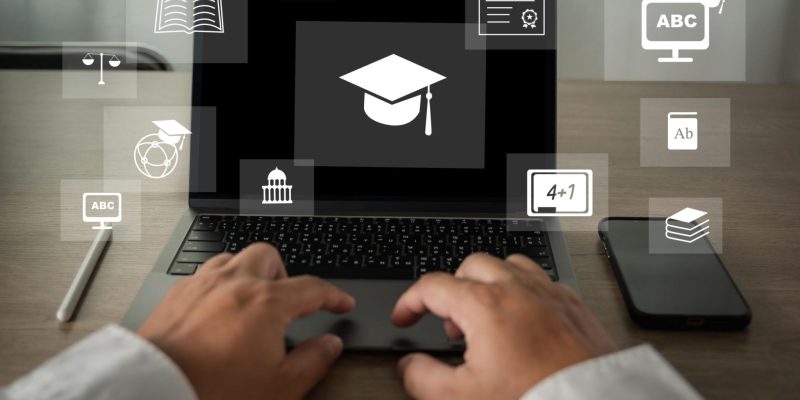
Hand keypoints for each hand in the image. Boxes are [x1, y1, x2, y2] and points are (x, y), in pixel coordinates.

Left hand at [138, 243, 355, 399]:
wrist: (153, 391)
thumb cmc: (212, 391)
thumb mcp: (279, 387)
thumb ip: (312, 361)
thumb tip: (329, 346)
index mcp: (265, 302)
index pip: (312, 288)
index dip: (333, 295)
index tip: (341, 303)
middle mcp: (233, 283)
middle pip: (269, 257)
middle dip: (285, 274)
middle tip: (288, 301)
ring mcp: (201, 286)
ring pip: (233, 259)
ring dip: (249, 274)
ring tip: (252, 301)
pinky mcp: (175, 296)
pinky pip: (203, 275)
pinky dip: (218, 285)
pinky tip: (217, 310)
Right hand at [392, 253, 616, 399]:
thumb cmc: (536, 399)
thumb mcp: (462, 398)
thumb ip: (424, 378)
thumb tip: (409, 365)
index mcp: (485, 306)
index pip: (433, 286)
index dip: (410, 302)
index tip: (405, 317)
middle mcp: (518, 290)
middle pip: (471, 265)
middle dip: (453, 288)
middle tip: (451, 323)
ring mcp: (549, 293)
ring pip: (510, 264)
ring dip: (490, 283)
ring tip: (487, 317)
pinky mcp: (574, 306)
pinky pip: (542, 280)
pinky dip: (524, 292)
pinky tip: (524, 320)